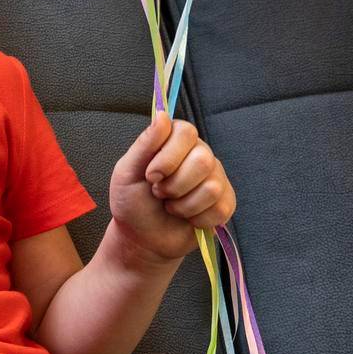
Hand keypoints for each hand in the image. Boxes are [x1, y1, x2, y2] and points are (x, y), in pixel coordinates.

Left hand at [108, 110, 236, 264]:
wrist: (142, 237)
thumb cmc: (132, 201)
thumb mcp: (127, 172)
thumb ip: (145, 144)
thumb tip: (163, 115)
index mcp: (175, 141)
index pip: (186, 132)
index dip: (168, 156)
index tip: (151, 175)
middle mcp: (199, 154)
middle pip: (203, 160)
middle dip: (174, 185)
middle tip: (159, 193)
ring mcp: (216, 178)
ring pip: (212, 187)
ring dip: (183, 205)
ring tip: (171, 206)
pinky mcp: (225, 203)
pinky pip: (221, 209)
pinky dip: (197, 219)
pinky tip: (187, 218)